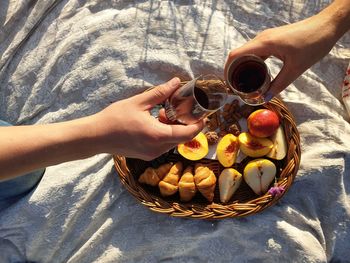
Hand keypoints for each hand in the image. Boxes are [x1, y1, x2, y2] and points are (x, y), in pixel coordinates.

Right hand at [93, 77, 204, 159]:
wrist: (96, 136)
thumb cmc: (115, 118)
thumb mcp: (139, 102)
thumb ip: (160, 93)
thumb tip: (176, 82)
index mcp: (157, 135)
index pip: (187, 134)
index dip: (198, 126)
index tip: (204, 116)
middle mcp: (157, 148)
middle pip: (181, 138)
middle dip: (184, 124)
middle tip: (180, 109)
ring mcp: (152, 154)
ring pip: (172, 142)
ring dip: (173, 129)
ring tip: (162, 113)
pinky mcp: (146, 155)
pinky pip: (163, 145)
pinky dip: (165, 134)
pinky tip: (154, 122)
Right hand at [225, 1, 349, 99]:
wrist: (327, 26)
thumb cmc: (313, 44)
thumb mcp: (295, 69)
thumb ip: (279, 85)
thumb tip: (265, 97)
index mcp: (264, 44)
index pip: (236, 55)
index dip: (227, 70)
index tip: (227, 83)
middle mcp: (262, 39)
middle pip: (238, 54)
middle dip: (233, 70)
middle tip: (236, 87)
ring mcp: (267, 37)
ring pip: (247, 52)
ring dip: (243, 66)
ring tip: (244, 82)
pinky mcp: (273, 39)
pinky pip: (256, 51)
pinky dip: (252, 62)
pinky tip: (257, 73)